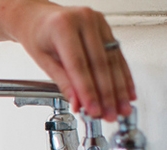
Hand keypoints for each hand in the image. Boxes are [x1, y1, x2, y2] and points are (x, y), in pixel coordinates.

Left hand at [11, 3, 135, 120]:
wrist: (38, 18)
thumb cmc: (38, 36)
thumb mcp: (43, 60)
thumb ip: (63, 82)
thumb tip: (78, 104)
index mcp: (63, 27)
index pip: (79, 65)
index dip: (88, 91)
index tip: (93, 109)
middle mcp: (84, 20)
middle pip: (99, 64)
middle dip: (106, 94)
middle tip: (110, 114)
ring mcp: (98, 21)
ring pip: (112, 61)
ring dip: (119, 89)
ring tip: (121, 108)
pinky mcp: (106, 26)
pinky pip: (117, 55)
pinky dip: (123, 76)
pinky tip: (127, 92)